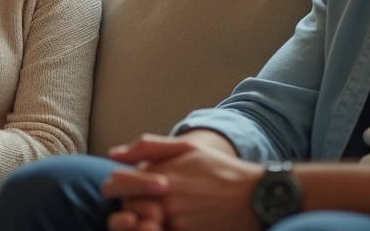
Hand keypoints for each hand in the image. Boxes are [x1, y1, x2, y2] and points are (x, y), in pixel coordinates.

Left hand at [104, 137, 263, 230]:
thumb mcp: (187, 148)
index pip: (116, 184)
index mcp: (160, 173)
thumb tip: (113, 154)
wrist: (255, 196)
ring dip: (142, 223)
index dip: (118, 188)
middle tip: (151, 205)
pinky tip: (168, 225)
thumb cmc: (221, 170)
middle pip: (126, 208)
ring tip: (159, 217)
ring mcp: (173, 221)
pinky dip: (157, 229)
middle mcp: (163, 198)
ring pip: (139, 226)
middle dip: (132, 208)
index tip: (128, 191)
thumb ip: (148, 147)